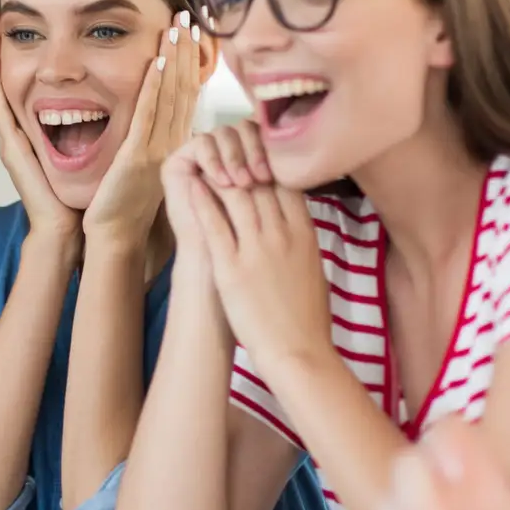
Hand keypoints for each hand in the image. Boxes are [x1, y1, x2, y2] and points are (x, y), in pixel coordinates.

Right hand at [0, 22, 79, 245]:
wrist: (68, 230)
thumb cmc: (82, 196)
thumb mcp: (89, 153)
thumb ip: (95, 131)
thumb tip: (118, 108)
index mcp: (37, 134)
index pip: (27, 87)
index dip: (21, 59)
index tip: (14, 26)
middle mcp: (19, 134)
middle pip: (6, 82)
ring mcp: (12, 142)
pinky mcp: (12, 150)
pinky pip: (1, 108)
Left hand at [84, 10, 202, 250]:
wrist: (117, 234)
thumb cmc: (128, 203)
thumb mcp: (150, 163)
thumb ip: (157, 137)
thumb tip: (163, 113)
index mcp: (176, 143)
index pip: (187, 93)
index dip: (191, 60)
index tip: (192, 30)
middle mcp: (173, 142)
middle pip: (184, 87)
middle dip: (186, 49)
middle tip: (188, 14)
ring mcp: (157, 148)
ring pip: (170, 95)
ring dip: (173, 58)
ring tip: (176, 26)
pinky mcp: (137, 156)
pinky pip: (147, 114)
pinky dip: (152, 86)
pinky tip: (157, 62)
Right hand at [163, 120, 273, 274]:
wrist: (210, 271)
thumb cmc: (245, 247)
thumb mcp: (270, 212)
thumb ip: (280, 184)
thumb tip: (300, 154)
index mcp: (248, 160)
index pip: (264, 136)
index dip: (272, 150)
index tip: (279, 173)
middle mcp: (224, 156)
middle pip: (246, 129)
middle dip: (255, 152)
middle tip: (260, 177)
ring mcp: (201, 159)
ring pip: (225, 133)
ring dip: (235, 155)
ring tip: (241, 182)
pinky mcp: (178, 163)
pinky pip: (202, 143)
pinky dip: (213, 158)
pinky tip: (223, 178)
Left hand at [187, 142, 331, 372]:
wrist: (298, 352)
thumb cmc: (309, 318)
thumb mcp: (315, 268)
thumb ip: (304, 241)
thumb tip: (296, 223)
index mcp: (306, 233)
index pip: (287, 185)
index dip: (269, 168)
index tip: (255, 162)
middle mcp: (282, 234)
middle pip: (260, 185)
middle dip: (243, 167)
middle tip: (228, 157)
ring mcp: (256, 248)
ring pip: (237, 197)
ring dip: (221, 176)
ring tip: (209, 164)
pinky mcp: (231, 265)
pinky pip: (215, 223)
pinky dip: (203, 201)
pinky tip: (194, 185)